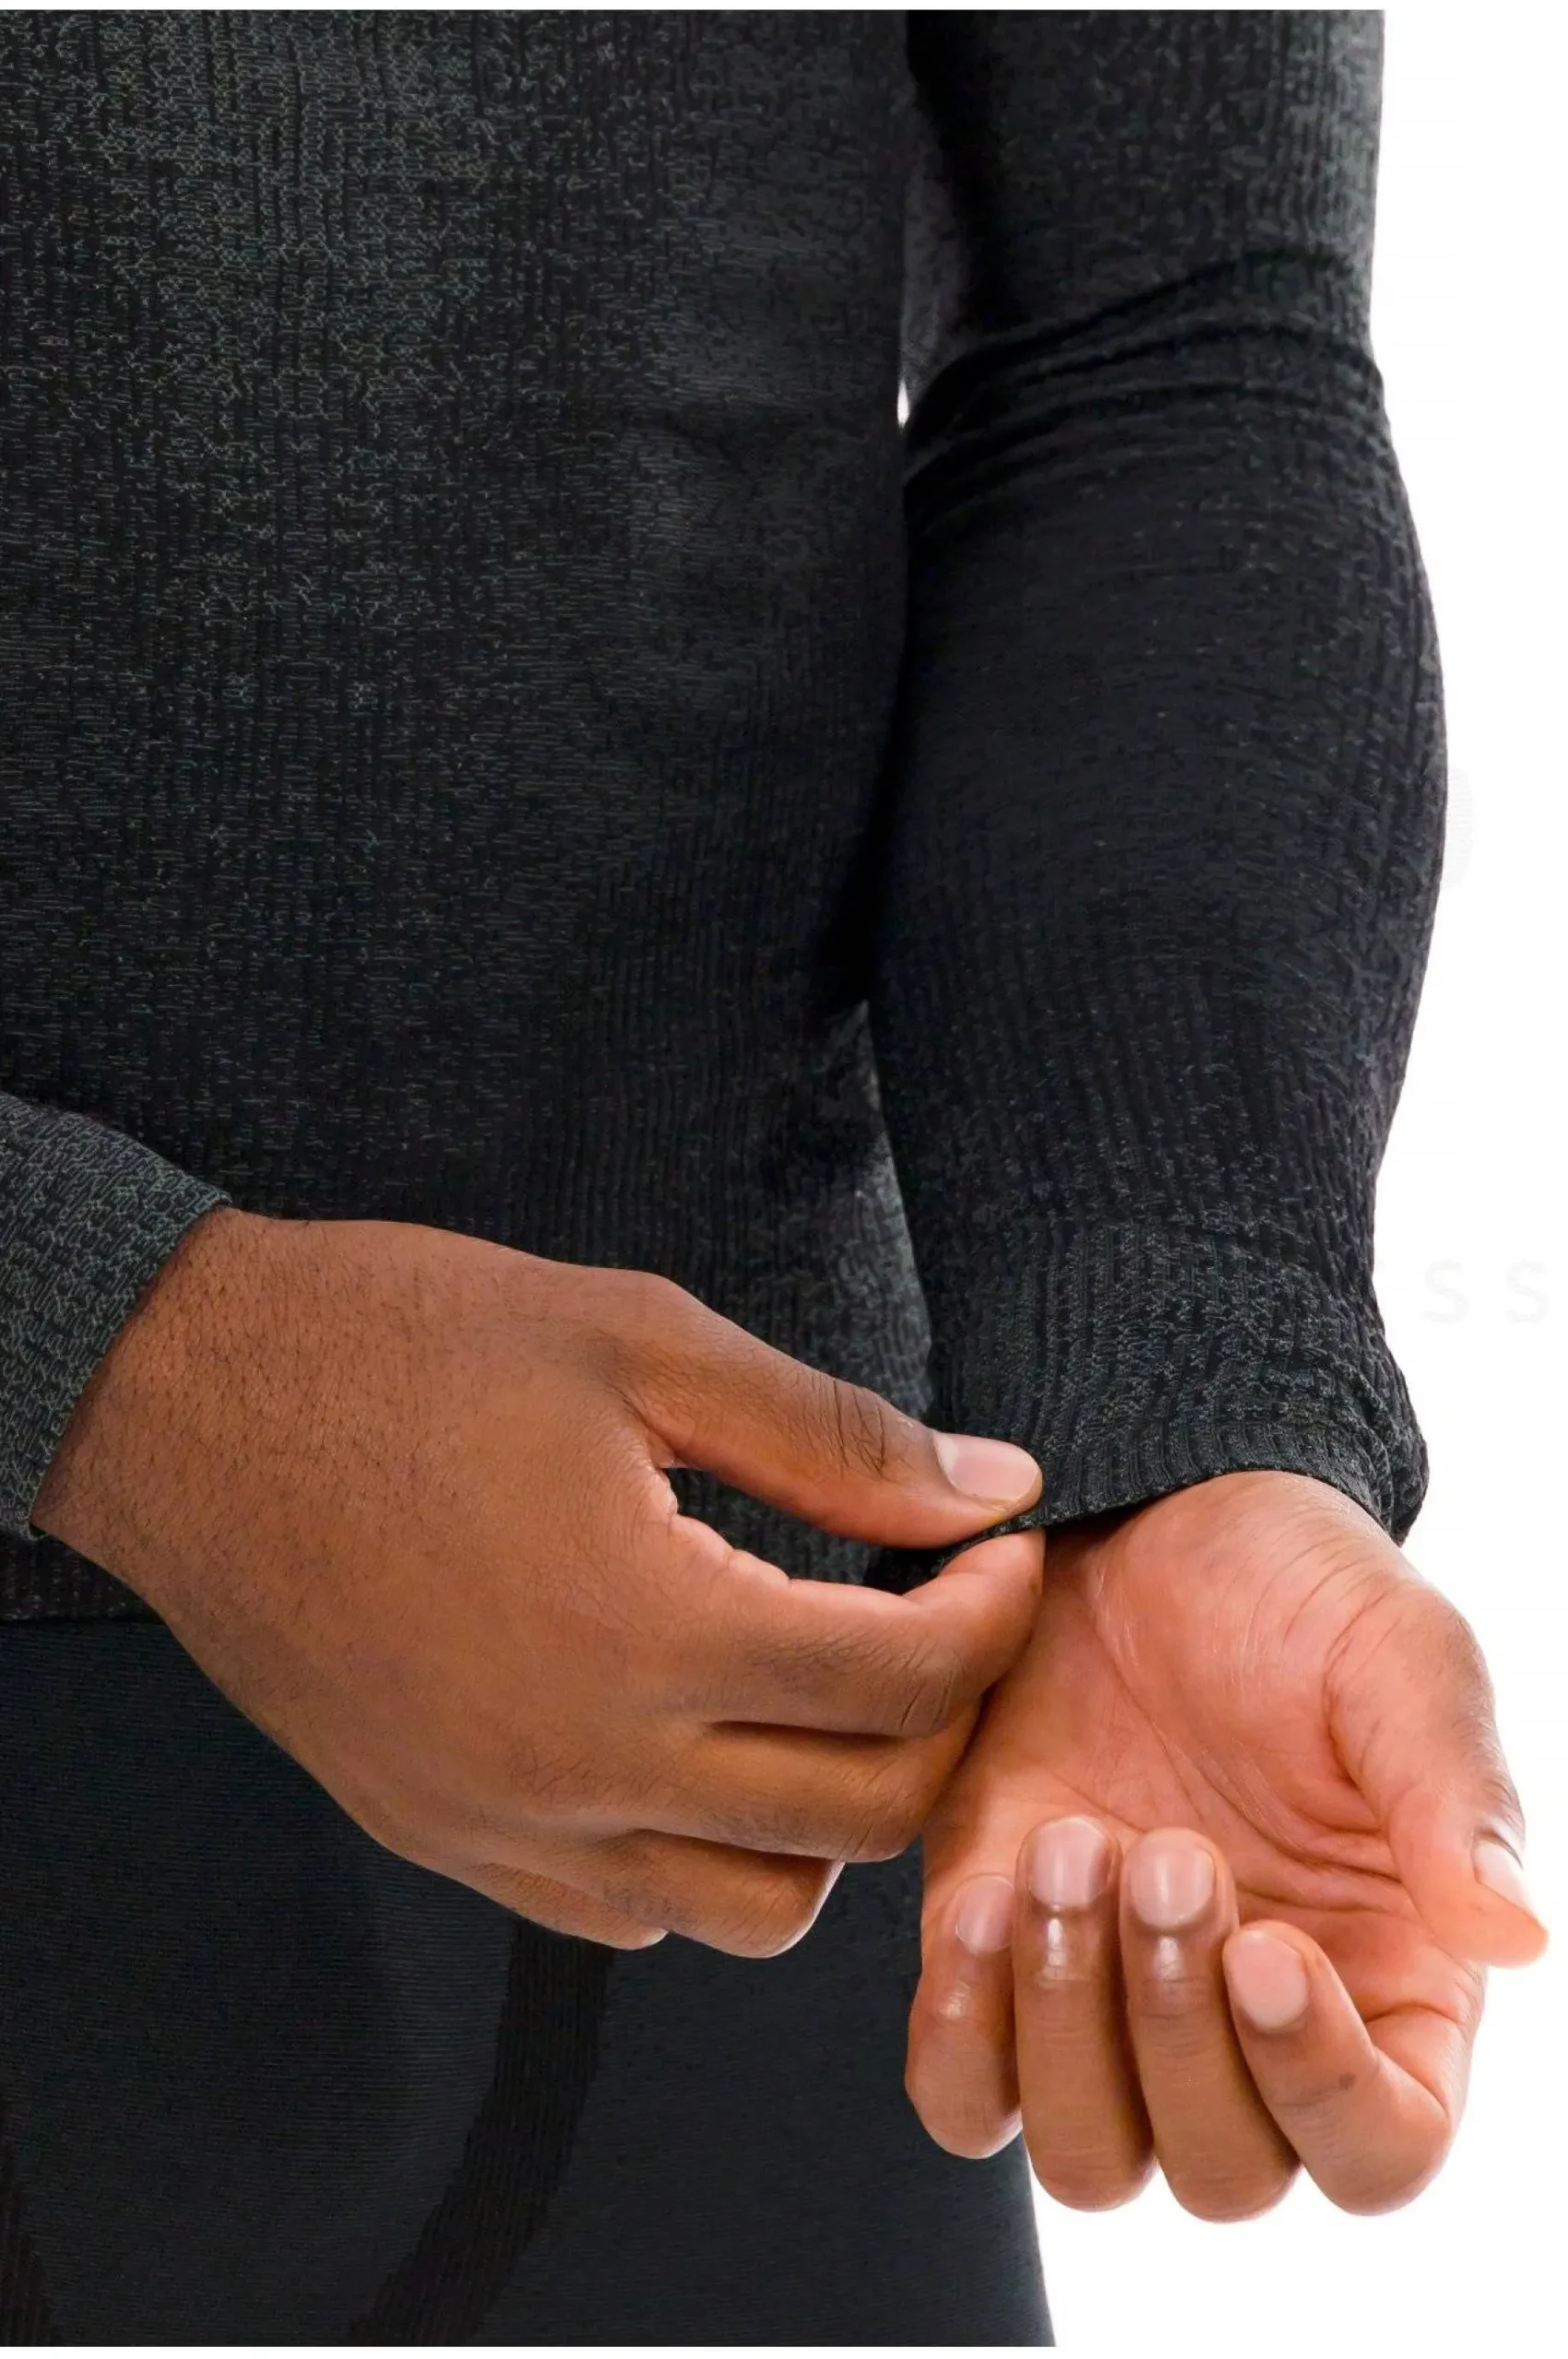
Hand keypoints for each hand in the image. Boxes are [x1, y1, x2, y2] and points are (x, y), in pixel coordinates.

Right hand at [34, 1205, 1043, 1953]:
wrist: (187, 1400)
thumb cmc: (405, 1345)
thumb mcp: (642, 1341)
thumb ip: (833, 1435)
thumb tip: (988, 1485)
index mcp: (645, 1632)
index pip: (902, 1685)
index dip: (990, 1613)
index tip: (996, 1547)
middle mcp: (580, 1765)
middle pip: (856, 1819)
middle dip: (942, 1718)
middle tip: (939, 1617)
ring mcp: (503, 1822)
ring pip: (752, 1910)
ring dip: (828, 1813)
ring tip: (823, 1690)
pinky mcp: (442, 1835)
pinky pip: (626, 1911)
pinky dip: (703, 1853)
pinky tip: (698, 1740)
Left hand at [908, 1470, 1547, 2218]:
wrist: (1136, 1517)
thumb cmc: (1291, 1589)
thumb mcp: (1400, 1657)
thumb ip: (1455, 1796)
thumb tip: (1514, 1934)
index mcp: (1387, 1980)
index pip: (1379, 2151)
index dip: (1321, 2088)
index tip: (1268, 1948)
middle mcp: (1248, 2024)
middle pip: (1224, 2172)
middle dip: (1176, 2025)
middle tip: (1162, 1848)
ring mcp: (1113, 2000)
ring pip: (1089, 2159)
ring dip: (1066, 2027)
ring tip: (1069, 1848)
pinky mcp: (996, 1955)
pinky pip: (964, 2090)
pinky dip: (964, 2025)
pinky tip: (987, 1889)